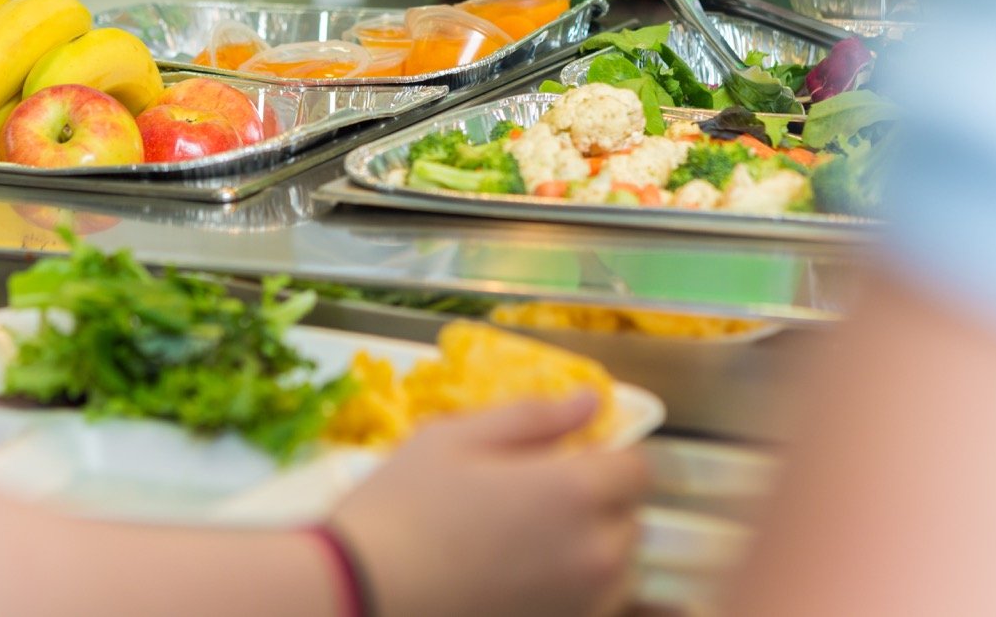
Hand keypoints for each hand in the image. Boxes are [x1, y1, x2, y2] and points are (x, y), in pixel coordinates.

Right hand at [331, 394, 647, 616]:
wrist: (359, 594)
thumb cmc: (401, 510)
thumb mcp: (457, 438)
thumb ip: (534, 416)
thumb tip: (589, 400)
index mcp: (577, 492)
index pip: (637, 468)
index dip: (605, 455)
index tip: (565, 456)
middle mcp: (595, 554)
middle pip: (628, 518)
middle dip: (595, 501)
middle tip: (530, 496)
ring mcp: (581, 604)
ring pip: (613, 568)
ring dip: (586, 548)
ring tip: (519, 541)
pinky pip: (588, 604)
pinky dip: (567, 588)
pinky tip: (512, 575)